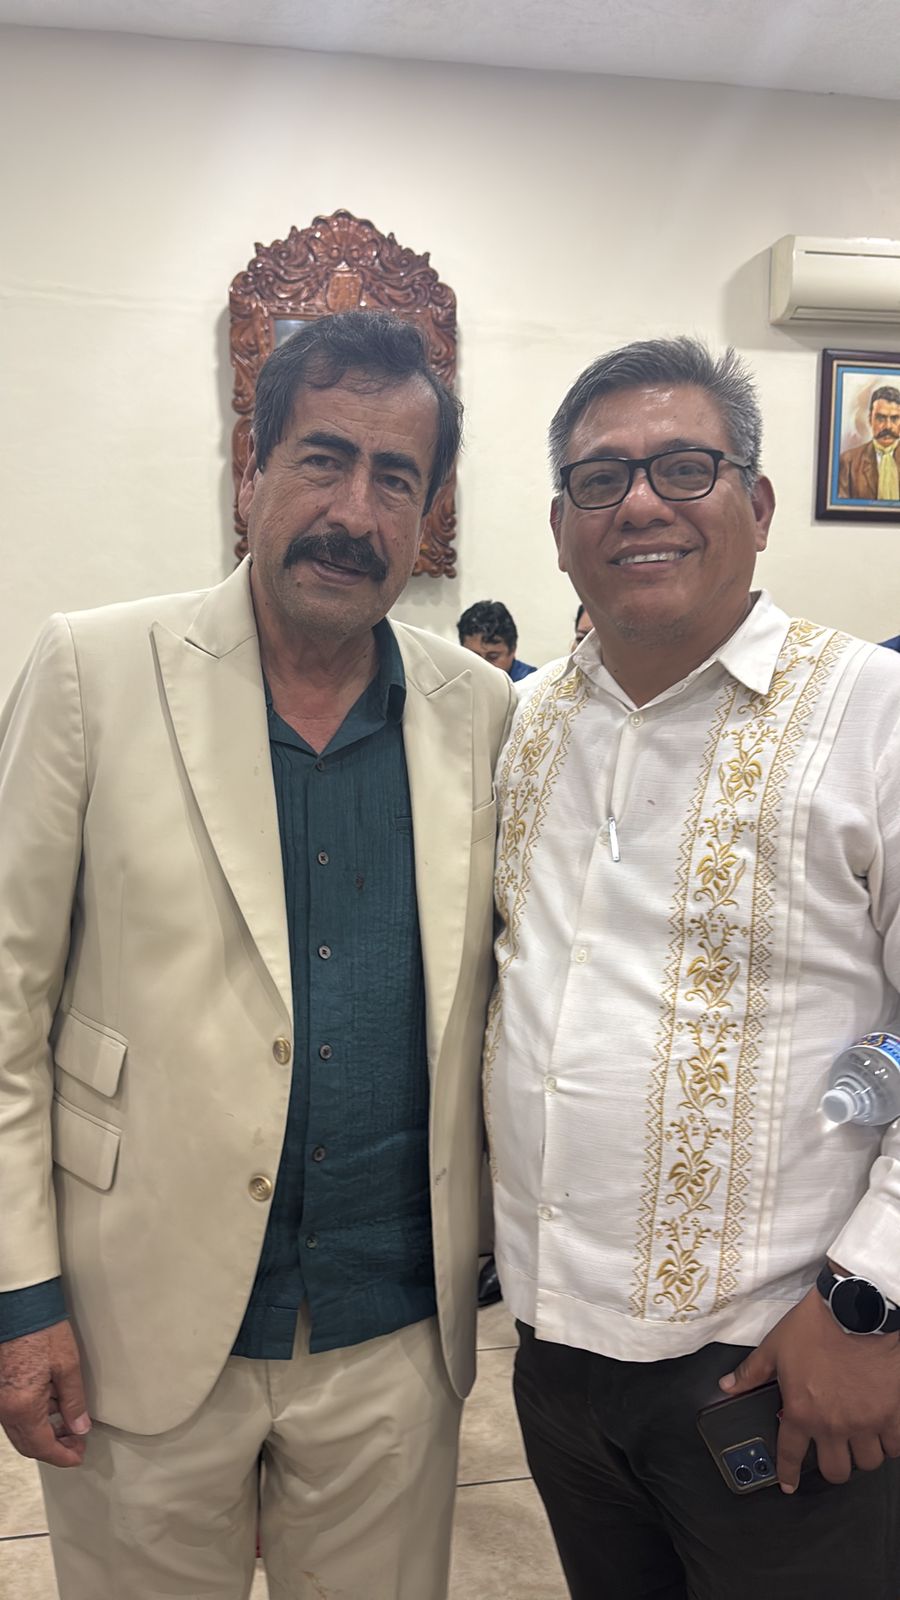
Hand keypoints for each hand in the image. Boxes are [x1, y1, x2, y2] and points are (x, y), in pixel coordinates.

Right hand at [0, 1321, 90, 1466]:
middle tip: (77, 1443)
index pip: (42, 1447)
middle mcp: (5, 1409)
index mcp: (22, 1407)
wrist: (20, 1306)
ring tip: (70, 1425)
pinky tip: (54, 1408)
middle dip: (53, 1448)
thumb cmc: (43, 1331)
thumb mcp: (67, 1367)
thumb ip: (74, 1402)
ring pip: (21, 1432)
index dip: (62, 1456)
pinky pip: (16, 1416)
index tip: (79, 1456)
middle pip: (28, 1444)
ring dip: (44, 1434)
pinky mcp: (0, 1389)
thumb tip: (80, 1428)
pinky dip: (35, 1419)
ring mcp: (0, 1400)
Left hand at [720, 1285, 899, 1492]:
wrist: (858, 1309)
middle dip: (832, 1467)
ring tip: (858, 1439)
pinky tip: (882, 1432)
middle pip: (836, 1471)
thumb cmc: (816, 1326)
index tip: (789, 1485)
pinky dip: (889, 1444)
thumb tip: (727, 1386)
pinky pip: (894, 1447)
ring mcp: (866, 1423)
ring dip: (861, 1454)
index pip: (791, 1455)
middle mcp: (834, 1425)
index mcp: (802, 1412)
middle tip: (831, 1453)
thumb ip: (752, 1371)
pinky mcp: (893, 1414)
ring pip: (867, 1462)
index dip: (787, 1474)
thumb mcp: (776, 1346)